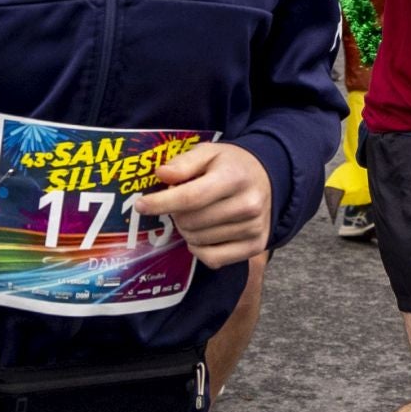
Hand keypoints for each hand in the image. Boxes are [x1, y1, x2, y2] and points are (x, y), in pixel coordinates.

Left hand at [134, 142, 273, 268]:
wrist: (269, 179)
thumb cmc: (231, 165)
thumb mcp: (209, 152)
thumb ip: (184, 162)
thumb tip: (161, 175)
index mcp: (234, 177)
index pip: (191, 197)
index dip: (161, 203)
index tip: (141, 205)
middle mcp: (248, 205)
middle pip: (191, 221)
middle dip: (176, 214)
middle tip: (181, 204)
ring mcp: (253, 228)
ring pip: (199, 240)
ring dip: (187, 230)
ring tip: (195, 216)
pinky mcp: (255, 246)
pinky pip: (213, 259)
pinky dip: (200, 249)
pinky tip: (203, 234)